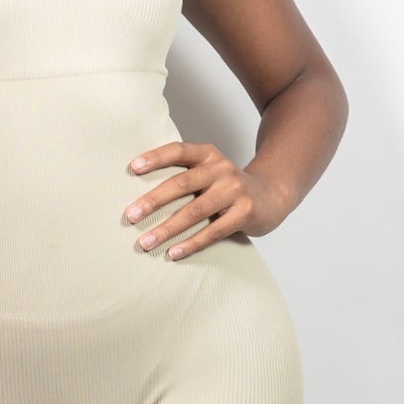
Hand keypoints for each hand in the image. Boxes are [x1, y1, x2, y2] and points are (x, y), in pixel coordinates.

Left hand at [125, 142, 293, 255]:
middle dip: (153, 201)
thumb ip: (184, 175)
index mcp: (208, 154)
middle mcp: (221, 168)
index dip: (155, 158)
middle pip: (182, 183)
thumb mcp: (210, 171)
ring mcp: (235, 190)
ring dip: (167, 229)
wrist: (272, 195)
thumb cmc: (228, 187)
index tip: (133, 167)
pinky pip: (213, 232)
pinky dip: (191, 244)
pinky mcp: (245, 213)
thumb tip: (139, 196)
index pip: (178, 151)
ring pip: (194, 211)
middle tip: (131, 215)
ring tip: (146, 242)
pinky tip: (173, 253)